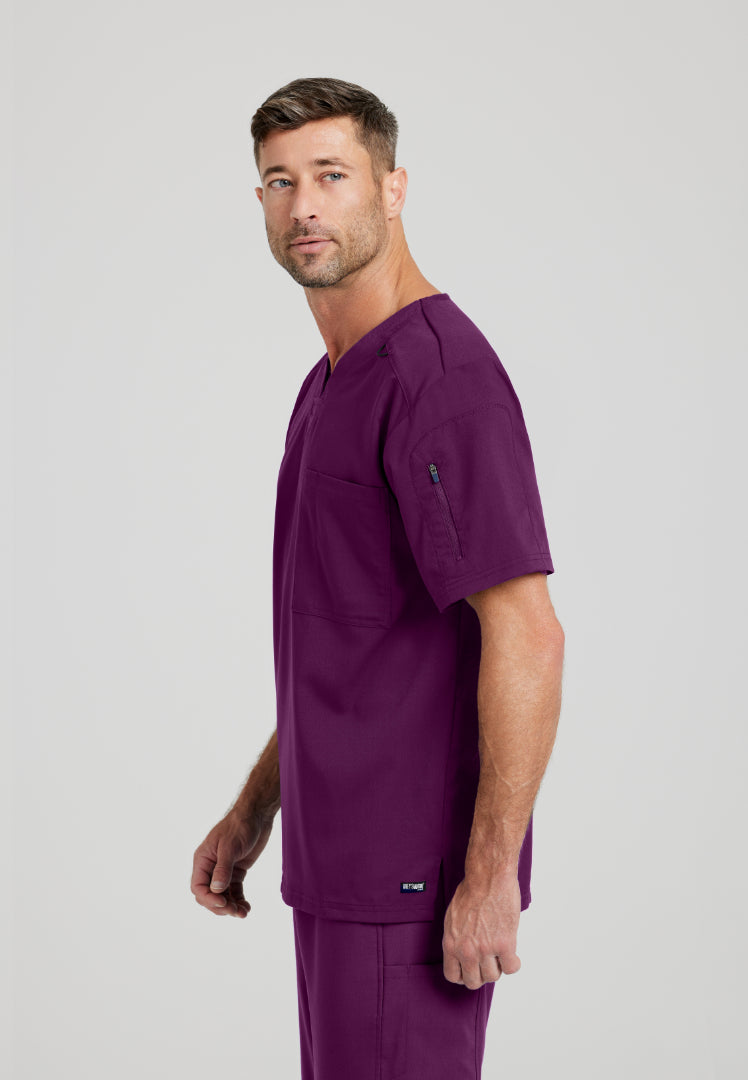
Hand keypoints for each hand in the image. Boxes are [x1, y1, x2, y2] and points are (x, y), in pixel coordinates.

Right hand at [190, 810, 272, 917]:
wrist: (257, 815)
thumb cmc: (239, 826)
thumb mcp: (229, 847)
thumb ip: (223, 869)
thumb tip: (216, 891)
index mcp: (202, 860)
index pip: (198, 888)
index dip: (209, 899)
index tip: (224, 903)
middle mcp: (210, 867)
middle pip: (209, 896)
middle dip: (220, 906)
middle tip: (235, 911)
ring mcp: (224, 870)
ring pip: (222, 896)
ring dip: (231, 907)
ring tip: (244, 913)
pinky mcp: (237, 871)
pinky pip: (234, 891)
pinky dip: (239, 900)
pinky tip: (247, 907)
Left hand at [441, 871, 520, 988]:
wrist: (488, 877)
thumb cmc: (471, 891)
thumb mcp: (453, 918)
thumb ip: (456, 939)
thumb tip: (461, 954)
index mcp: (451, 943)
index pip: (452, 975)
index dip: (463, 975)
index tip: (471, 970)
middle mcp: (466, 950)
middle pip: (473, 981)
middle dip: (481, 974)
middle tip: (488, 962)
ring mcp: (485, 949)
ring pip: (493, 977)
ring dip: (498, 967)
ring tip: (499, 953)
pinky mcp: (505, 944)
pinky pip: (511, 968)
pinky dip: (513, 963)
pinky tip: (512, 953)